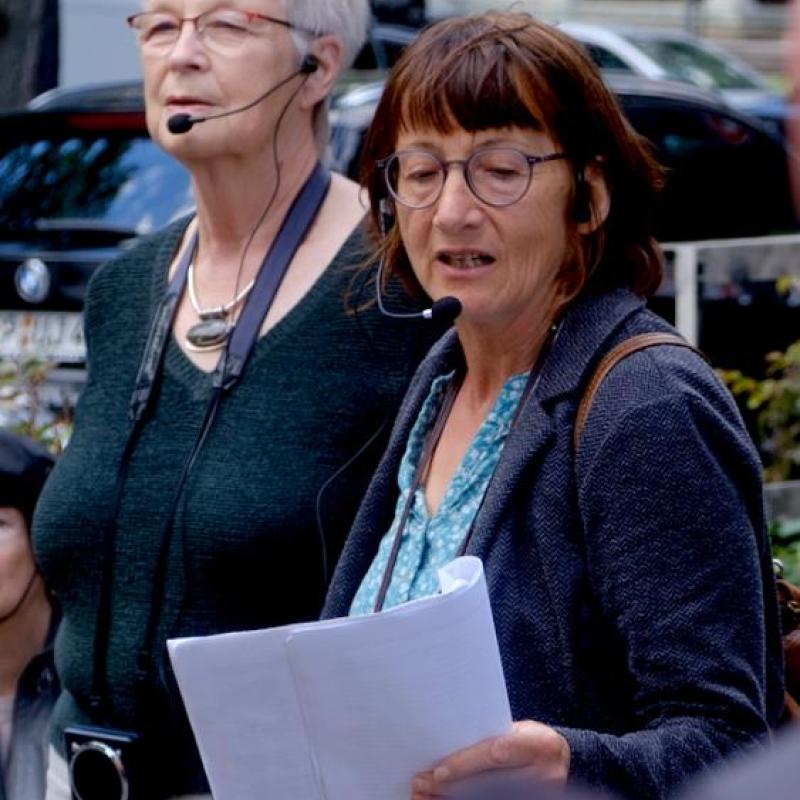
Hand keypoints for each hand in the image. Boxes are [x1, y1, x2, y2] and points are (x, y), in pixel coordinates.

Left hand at [411, 721, 569, 798]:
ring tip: (424, 795)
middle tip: (422, 783)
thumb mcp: (515, 730)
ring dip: (451, 798)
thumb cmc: (528, 738)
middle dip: (452, 785)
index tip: (438, 771)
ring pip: (489, 798)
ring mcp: (539, 794)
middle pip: (490, 784)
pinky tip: (442, 799)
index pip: (496, 754)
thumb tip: (444, 747)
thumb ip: (488, 738)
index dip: (466, 763)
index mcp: (539, 746)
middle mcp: (544, 775)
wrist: (560, 758)